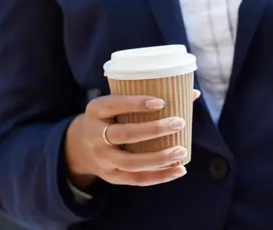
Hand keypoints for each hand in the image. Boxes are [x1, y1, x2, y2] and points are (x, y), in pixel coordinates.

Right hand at [65, 89, 201, 189]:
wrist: (79, 146)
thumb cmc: (110, 117)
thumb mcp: (116, 103)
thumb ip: (147, 97)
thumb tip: (193, 93)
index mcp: (95, 110)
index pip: (114, 105)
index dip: (136, 104)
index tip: (160, 102)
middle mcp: (94, 135)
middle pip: (124, 134)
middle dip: (153, 129)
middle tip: (179, 122)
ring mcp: (102, 159)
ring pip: (131, 162)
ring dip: (159, 157)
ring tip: (181, 150)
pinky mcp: (111, 176)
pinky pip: (137, 179)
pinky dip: (160, 176)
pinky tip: (179, 170)